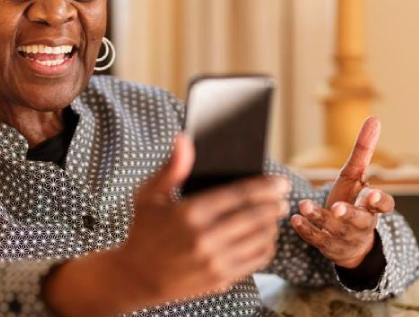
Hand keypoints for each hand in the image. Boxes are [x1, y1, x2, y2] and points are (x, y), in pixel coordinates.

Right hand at [43, 133, 290, 316]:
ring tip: (274, 216)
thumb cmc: (142, 231)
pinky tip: (264, 238)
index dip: (264, 187)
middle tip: (284, 197)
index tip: (280, 181)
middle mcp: (203, 238)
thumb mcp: (150, 196)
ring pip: (258, 239)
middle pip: (254, 217)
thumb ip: (172, 168)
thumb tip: (184, 138)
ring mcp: (213, 261)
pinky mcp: (219, 280)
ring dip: (272, 225)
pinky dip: (265, 247)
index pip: (238, 195)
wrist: (134, 278)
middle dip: (274, 205)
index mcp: (188, 213)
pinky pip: (254, 261)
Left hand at [291, 117, 395, 268]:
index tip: (372, 195)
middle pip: (359, 220)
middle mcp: (361, 223)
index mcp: (372, 207)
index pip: (384, 206)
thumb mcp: (357, 176)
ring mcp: (345, 237)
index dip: (380, 202)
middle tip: (337, 208)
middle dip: (348, 214)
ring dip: (319, 218)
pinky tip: (295, 218)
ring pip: (334, 230)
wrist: (351, 243)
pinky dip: (306, 230)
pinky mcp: (328, 246)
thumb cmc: (354, 202)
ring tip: (304, 205)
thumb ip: (364, 151)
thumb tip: (374, 119)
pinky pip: (317, 240)